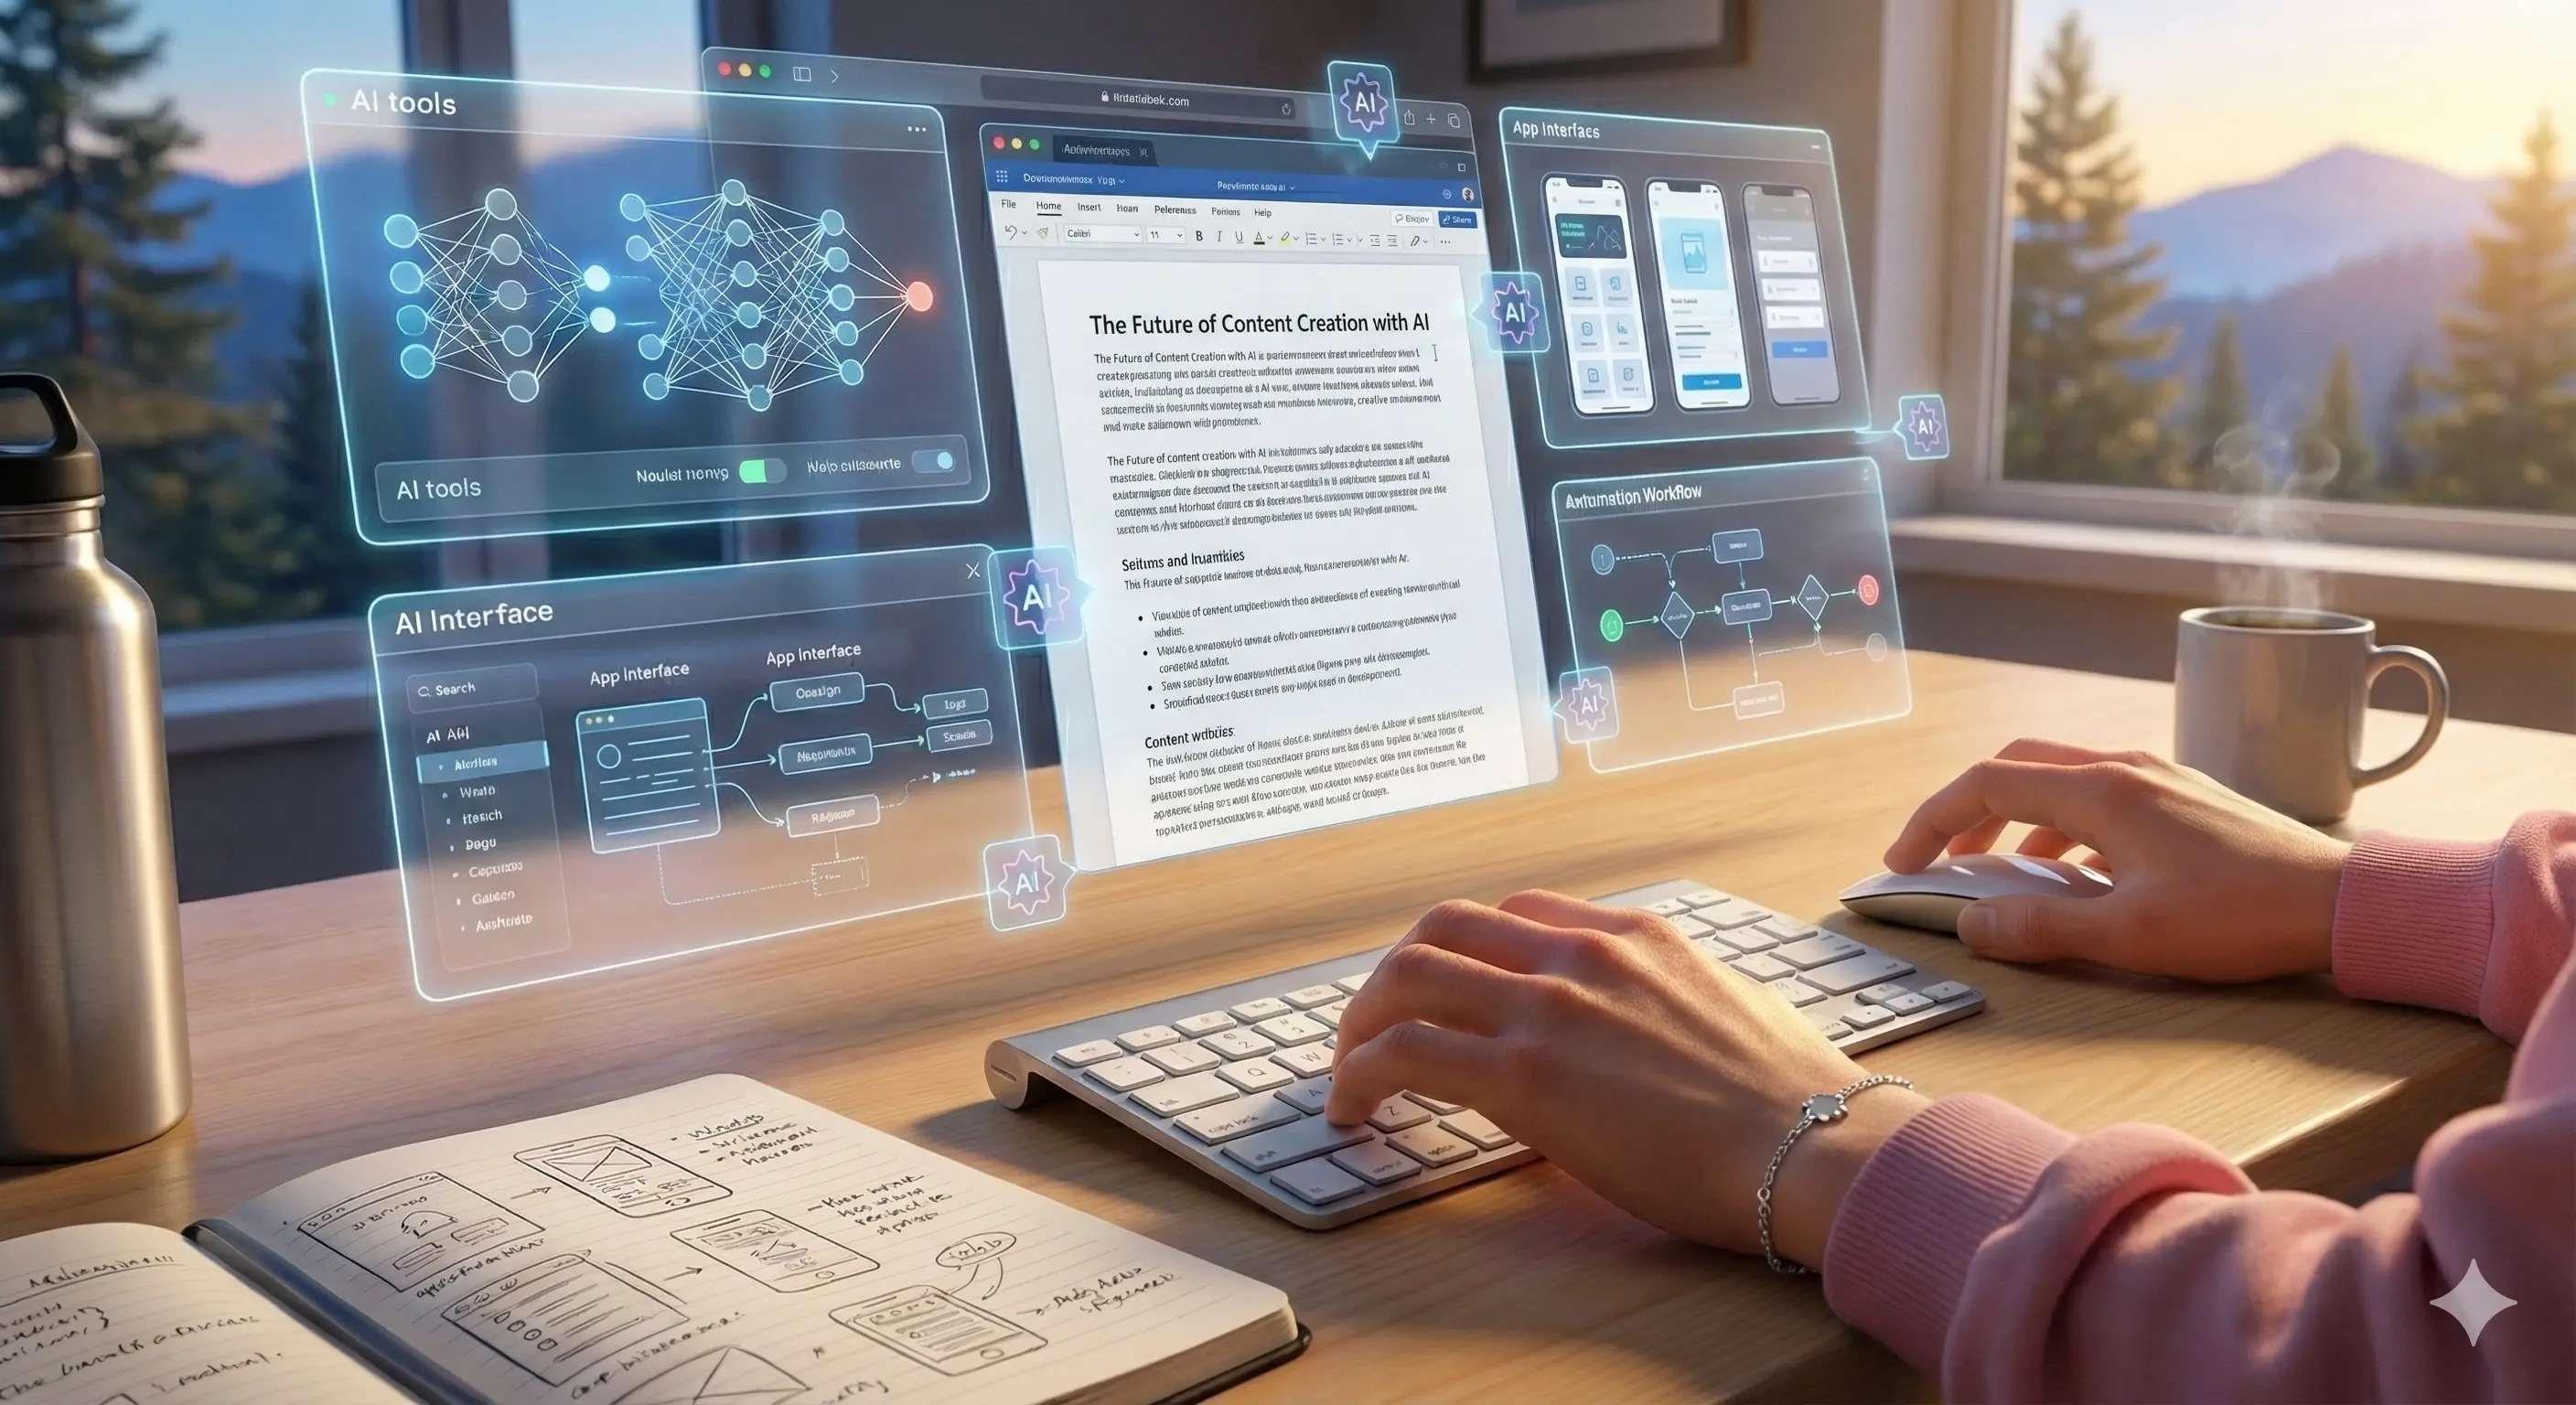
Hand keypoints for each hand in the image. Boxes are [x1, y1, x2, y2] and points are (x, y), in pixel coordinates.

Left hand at [1324, 892, 1928, 1266]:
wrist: (1814, 1146)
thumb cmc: (1795, 1102)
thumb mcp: (1732, 1010)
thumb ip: (1670, 1003)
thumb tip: (1645, 1037)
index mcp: (1635, 936)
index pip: (1516, 914)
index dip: (1464, 951)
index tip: (1448, 992)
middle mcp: (1583, 955)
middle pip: (1444, 927)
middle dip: (1396, 974)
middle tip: (1377, 1025)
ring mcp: (1549, 1008)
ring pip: (1408, 976)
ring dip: (1362, 1020)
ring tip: (1350, 1070)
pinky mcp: (1525, 1075)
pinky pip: (1405, 1051)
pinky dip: (1361, 1072)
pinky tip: (1355, 1108)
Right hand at [1887, 738, 2351, 981]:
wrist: (2343, 902)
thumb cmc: (2240, 917)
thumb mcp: (2129, 937)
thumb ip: (2040, 929)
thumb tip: (1970, 924)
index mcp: (2103, 791)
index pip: (1986, 783)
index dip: (1932, 820)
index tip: (1903, 863)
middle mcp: (2126, 767)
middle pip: (2017, 765)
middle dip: (1966, 809)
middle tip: (1941, 859)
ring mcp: (2160, 776)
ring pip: (2060, 777)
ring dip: (2015, 816)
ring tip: (2001, 870)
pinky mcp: (2186, 797)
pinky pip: (2101, 793)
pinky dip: (2062, 823)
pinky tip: (2075, 873)